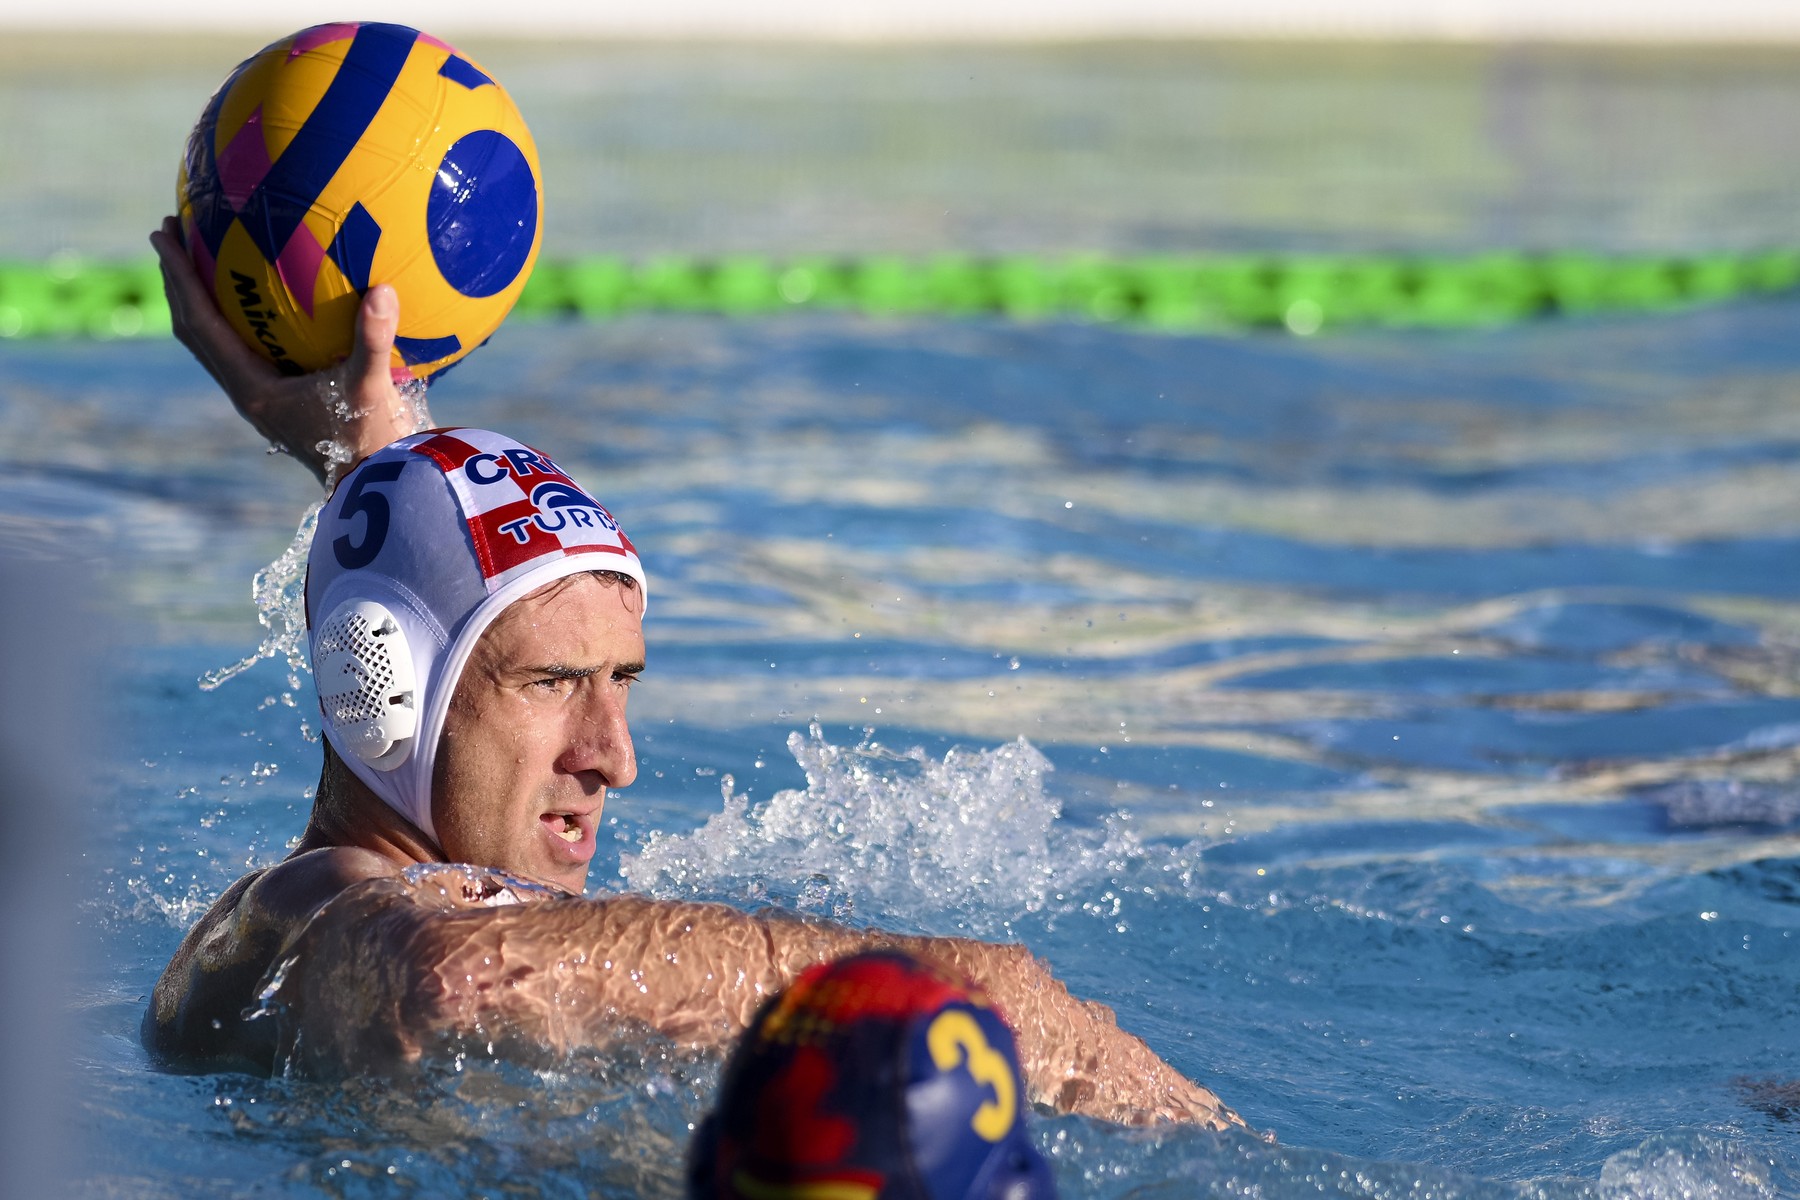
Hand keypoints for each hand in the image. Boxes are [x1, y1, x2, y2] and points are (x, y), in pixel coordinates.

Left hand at [151, 216, 429, 487]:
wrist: (378, 484)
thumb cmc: (370, 441)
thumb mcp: (372, 387)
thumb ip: (374, 339)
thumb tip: (383, 288)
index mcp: (253, 387)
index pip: (201, 324)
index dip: (180, 277)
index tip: (165, 234)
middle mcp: (248, 392)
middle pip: (195, 330)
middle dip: (180, 281)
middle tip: (172, 232)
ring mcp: (263, 397)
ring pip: (214, 342)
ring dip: (202, 300)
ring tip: (205, 259)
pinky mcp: (282, 399)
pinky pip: (246, 349)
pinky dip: (239, 318)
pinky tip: (266, 299)